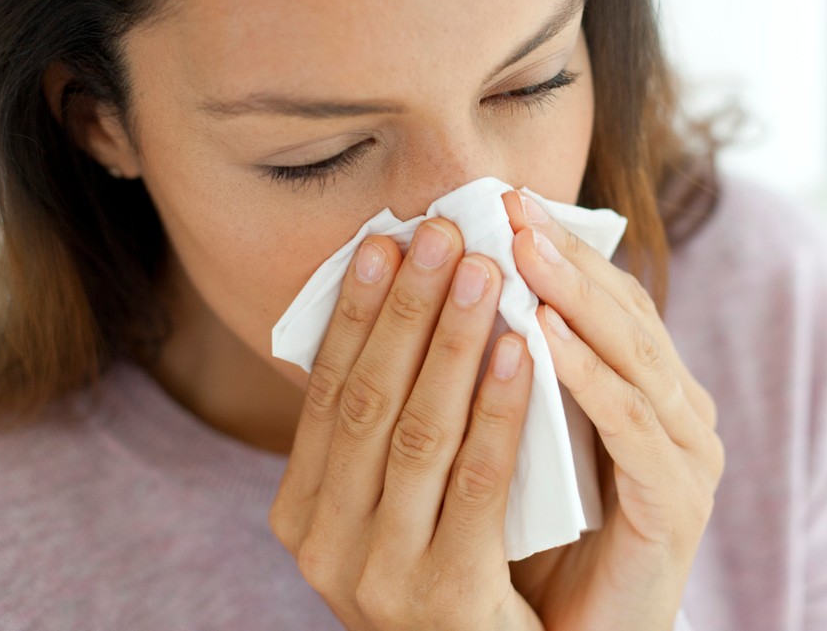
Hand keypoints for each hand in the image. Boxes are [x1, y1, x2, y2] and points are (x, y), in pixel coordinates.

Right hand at [268, 219, 542, 630]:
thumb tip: (399, 305)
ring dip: (452, 342)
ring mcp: (379, 573)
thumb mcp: (393, 501)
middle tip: (440, 233)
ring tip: (485, 271)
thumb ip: (386, 427)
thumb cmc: (445, 567)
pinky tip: (522, 349)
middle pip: (368, 399)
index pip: (328, 390)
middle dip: (406, 308)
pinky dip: (499, 409)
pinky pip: (476, 482)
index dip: (357, 312)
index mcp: (303, 510)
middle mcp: (325, 542)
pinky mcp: (445, 594)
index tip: (385, 240)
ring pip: (418, 432)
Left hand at [501, 191, 724, 630]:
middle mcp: (678, 410)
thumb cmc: (538, 538)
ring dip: (574, 300)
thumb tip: (442, 293)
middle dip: (564, 256)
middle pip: (623, 315)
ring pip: (633, 358)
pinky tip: (542, 339)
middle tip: (511, 207)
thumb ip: (506, 374)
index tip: (502, 201)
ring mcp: (686, 454)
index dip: (559, 248)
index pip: (605, 301)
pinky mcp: (678, 502)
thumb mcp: (519, 438)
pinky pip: (631, 428)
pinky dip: (589, 378)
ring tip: (523, 253)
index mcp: (645, 388)